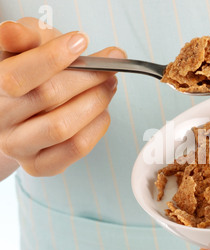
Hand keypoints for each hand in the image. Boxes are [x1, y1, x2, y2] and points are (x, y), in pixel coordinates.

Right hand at [0, 18, 125, 175]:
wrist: (23, 110)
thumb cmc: (30, 73)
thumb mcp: (24, 47)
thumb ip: (23, 37)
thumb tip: (14, 32)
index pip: (16, 76)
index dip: (52, 57)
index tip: (80, 41)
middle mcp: (0, 119)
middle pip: (48, 97)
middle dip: (87, 77)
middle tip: (109, 66)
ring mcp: (18, 146)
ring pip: (63, 127)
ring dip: (96, 102)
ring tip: (109, 85)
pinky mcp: (39, 165)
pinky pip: (75, 149)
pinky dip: (97, 127)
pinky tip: (102, 112)